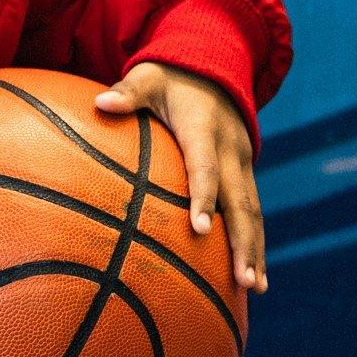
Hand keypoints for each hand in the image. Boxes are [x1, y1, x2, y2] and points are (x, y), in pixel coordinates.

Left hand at [96, 61, 266, 292]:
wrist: (214, 68)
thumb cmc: (170, 78)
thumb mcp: (148, 78)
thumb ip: (128, 92)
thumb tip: (100, 102)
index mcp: (204, 130)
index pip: (205, 167)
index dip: (204, 197)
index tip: (201, 230)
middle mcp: (231, 150)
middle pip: (241, 201)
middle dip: (243, 242)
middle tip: (243, 280)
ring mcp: (243, 164)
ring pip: (253, 212)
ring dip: (255, 251)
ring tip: (254, 288)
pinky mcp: (245, 174)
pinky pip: (252, 212)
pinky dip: (255, 243)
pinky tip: (253, 277)